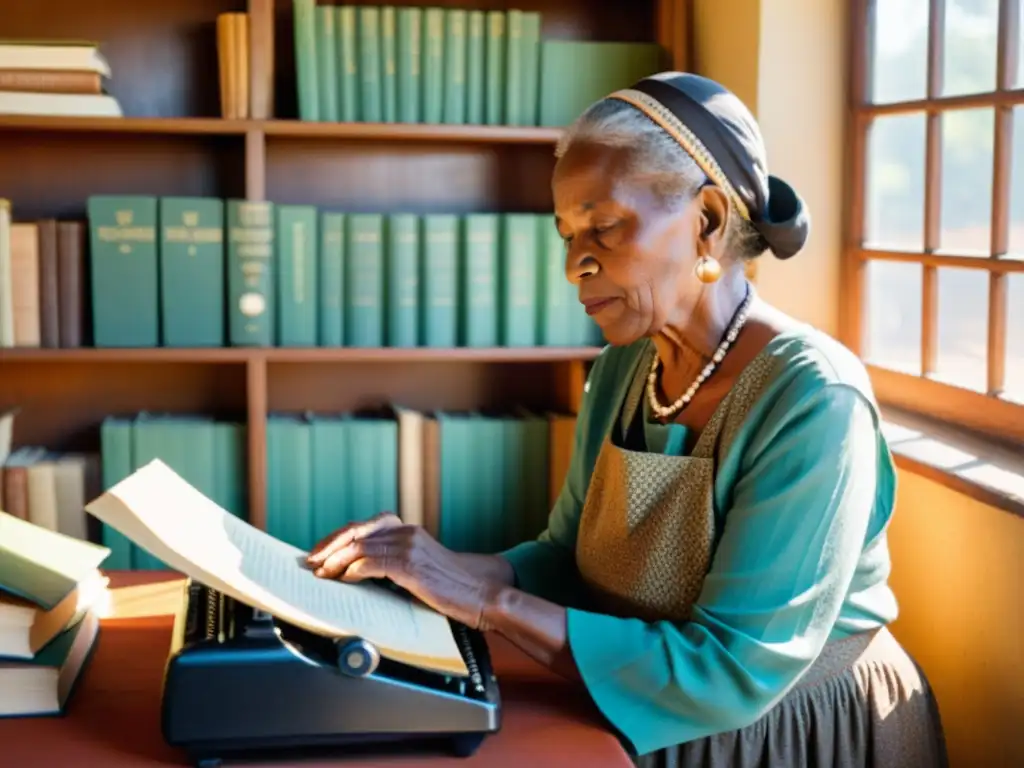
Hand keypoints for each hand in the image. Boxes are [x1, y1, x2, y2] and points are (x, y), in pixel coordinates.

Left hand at [306, 512, 495, 629]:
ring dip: (336, 561)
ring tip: (322, 574)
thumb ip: (392, 563)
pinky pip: (372, 564)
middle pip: (356, 531)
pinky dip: (353, 571)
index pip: (362, 527)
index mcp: (407, 530)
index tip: (318, 552)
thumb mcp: (417, 568)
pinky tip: (344, 579)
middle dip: (329, 545)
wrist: (480, 594)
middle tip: (311, 561)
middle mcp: (406, 532)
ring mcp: (409, 546)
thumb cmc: (449, 587)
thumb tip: (357, 572)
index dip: (337, 538)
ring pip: (360, 547)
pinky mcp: (410, 565)